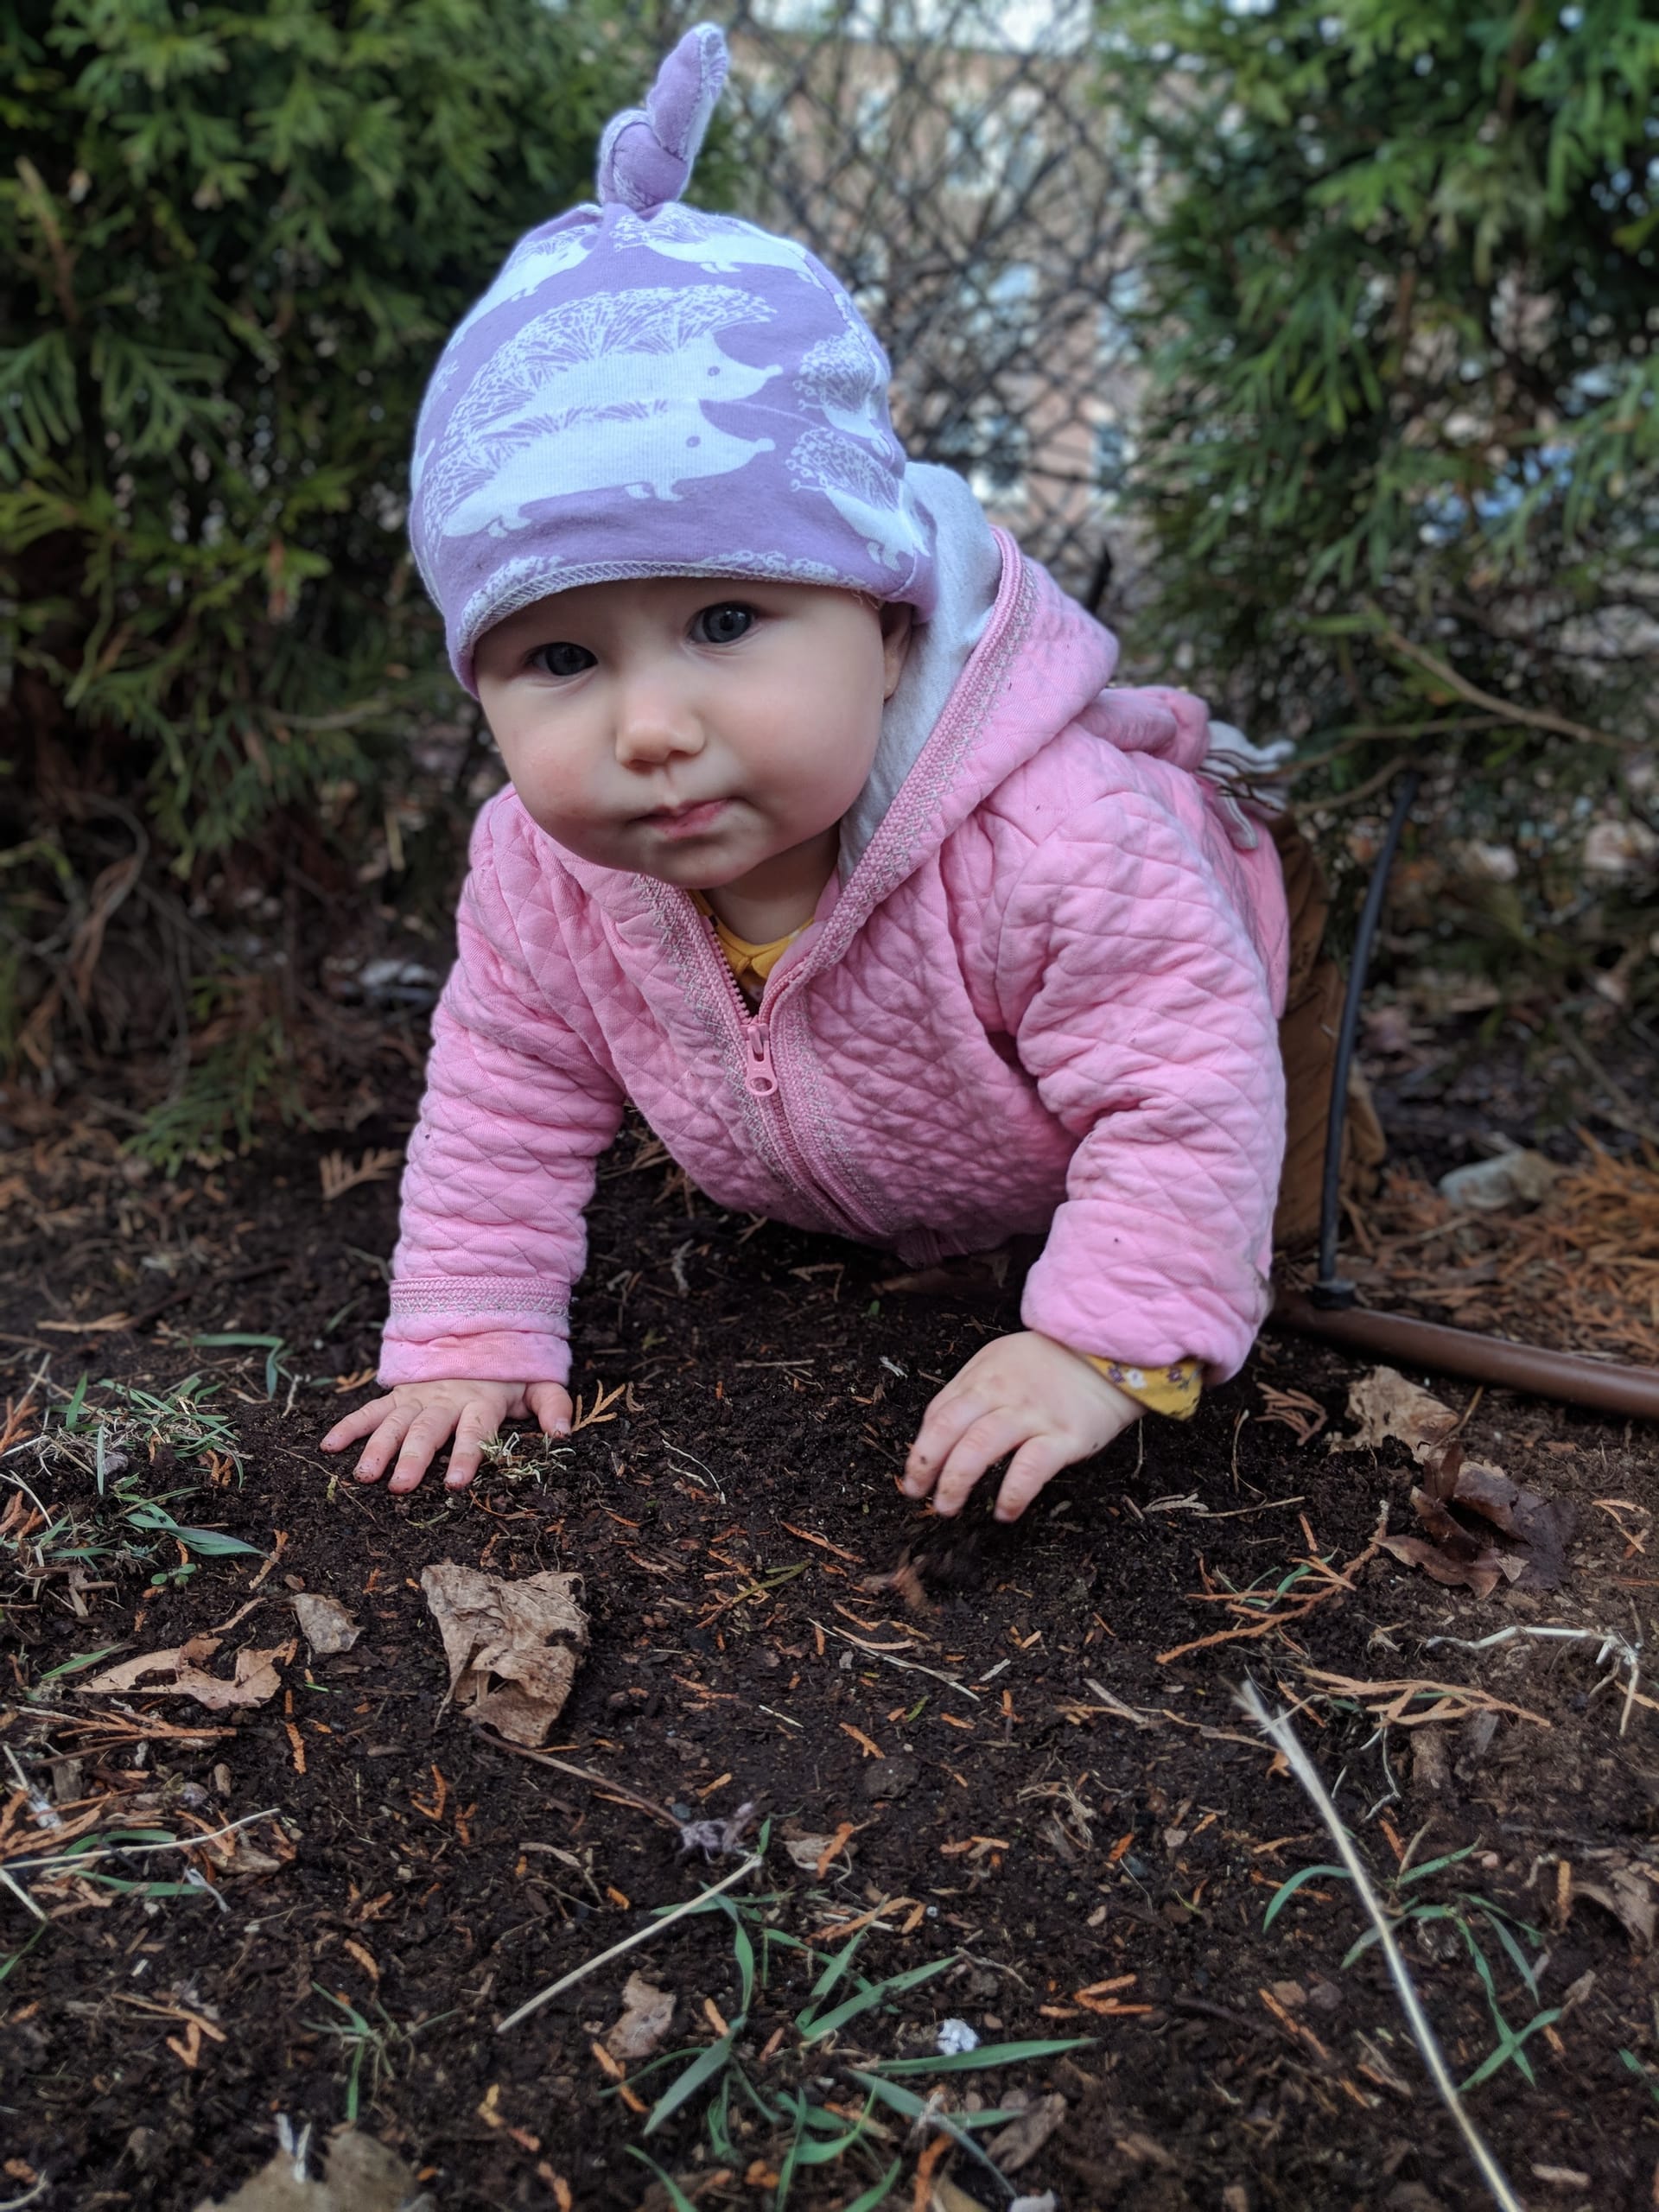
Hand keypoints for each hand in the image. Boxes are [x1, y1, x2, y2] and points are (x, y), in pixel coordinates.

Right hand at [320, 1379, 572, 1494]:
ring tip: (364, 1476)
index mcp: (481, 1401)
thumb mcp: (538, 1383)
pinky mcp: (399, 1396)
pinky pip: (370, 1410)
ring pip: (395, 1422)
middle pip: (428, 1430)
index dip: (466, 1455)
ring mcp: (418, 1397)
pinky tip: (328, 1446)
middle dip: (414, 1459)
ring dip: (377, 1448)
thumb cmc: (509, 1372)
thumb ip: (553, 1405)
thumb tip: (563, 1433)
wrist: (478, 1330)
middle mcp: (446, 1400)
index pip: (474, 1430)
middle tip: (400, 1488)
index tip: (456, 1483)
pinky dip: (349, 1426)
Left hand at [901, 1330, 1140, 1522]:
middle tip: (919, 1495)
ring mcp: (1033, 1414)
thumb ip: (973, 1392)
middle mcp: (1001, 1393)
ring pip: (980, 1447)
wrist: (1107, 1353)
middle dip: (926, 1465)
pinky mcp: (1065, 1436)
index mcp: (982, 1376)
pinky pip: (1029, 1468)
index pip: (939, 1413)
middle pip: (950, 1429)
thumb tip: (941, 1433)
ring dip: (957, 1482)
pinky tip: (1002, 1512)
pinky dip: (1011, 1494)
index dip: (921, 1448)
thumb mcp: (1002, 1361)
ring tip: (948, 1508)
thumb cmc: (1051, 1363)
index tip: (913, 1475)